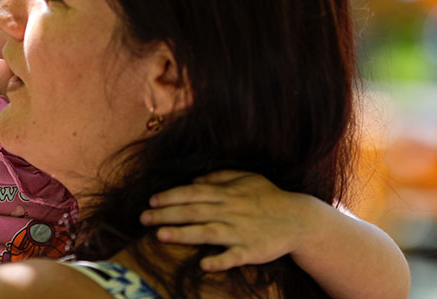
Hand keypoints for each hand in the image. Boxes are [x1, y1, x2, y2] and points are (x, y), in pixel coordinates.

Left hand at [140, 170, 317, 271]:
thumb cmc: (268, 196)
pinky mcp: (251, 251)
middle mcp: (229, 211)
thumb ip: (218, 177)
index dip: (170, 197)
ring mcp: (240, 231)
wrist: (299, 219)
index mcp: (226, 193)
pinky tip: (203, 265)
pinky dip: (219, 261)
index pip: (191, 193)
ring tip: (160, 236)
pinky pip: (233, 256)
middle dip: (165, 215)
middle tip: (142, 219)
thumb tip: (194, 180)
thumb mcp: (245, 177)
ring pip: (206, 232)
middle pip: (192, 212)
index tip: (151, 201)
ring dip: (182, 234)